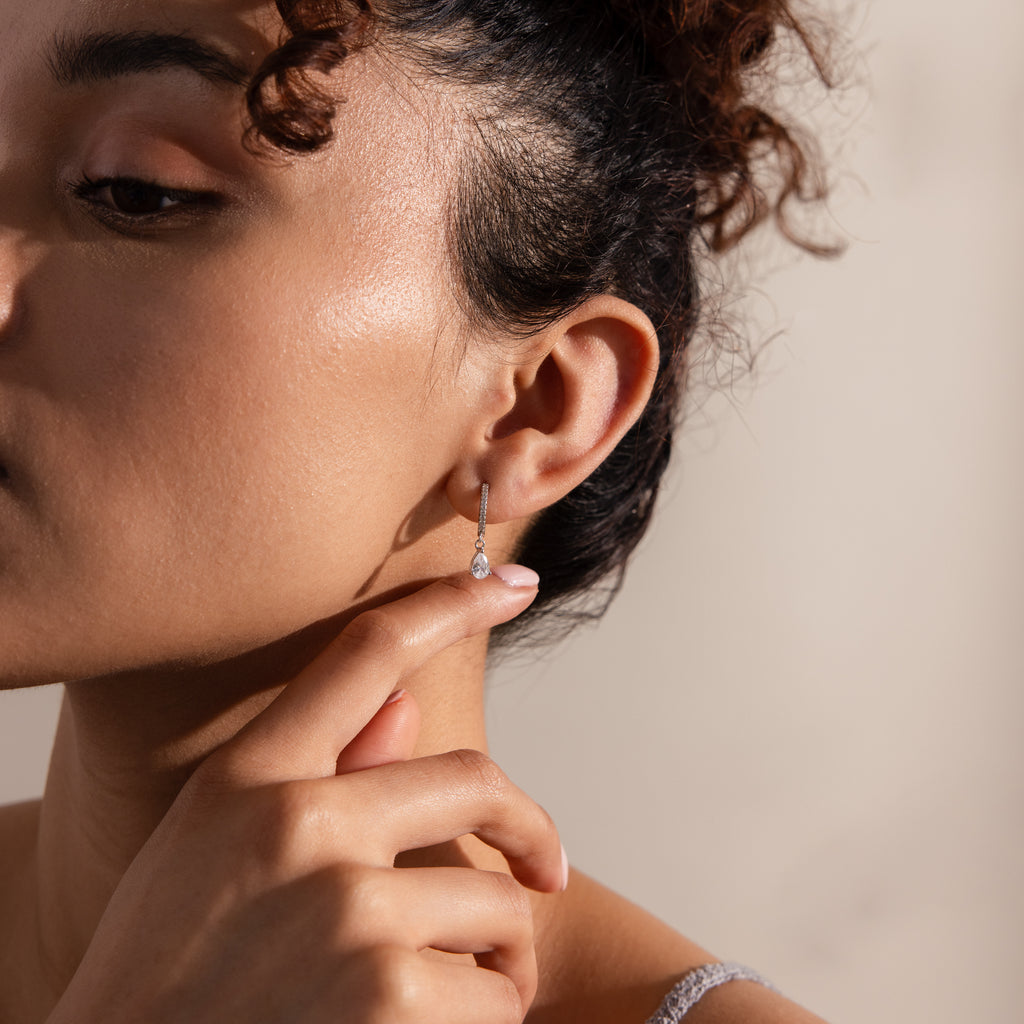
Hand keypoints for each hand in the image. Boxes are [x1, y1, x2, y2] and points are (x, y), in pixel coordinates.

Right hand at [48, 569, 562, 1023]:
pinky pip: (494, 991)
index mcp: (251, 775)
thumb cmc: (166, 968)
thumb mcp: (214, 850)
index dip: (451, 603)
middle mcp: (300, 823)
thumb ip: (318, 774)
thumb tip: (409, 708)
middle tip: (546, 868)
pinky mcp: (385, 996)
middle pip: (477, 776)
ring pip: (496, 903)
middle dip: (528, 828)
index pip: (368, 651)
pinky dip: (487, 1012)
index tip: (514, 585)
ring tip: (460, 984)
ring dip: (498, 951)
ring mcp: (346, 908)